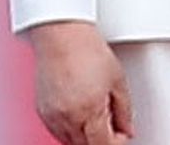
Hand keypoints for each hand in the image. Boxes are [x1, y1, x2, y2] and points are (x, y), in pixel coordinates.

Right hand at [28, 21, 132, 144]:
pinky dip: (70, 129)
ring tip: (98, 116)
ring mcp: (51, 116)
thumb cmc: (88, 51)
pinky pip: (57, 131)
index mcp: (88, 112)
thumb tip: (127, 129)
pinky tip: (80, 115)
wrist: (62, 36)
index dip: (116, 143)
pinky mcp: (42, 111)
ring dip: (86, 137)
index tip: (123, 135)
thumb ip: (125, 111)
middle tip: (113, 127)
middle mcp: (67, 118)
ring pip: (70, 141)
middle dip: (101, 140)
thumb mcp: (118, 81)